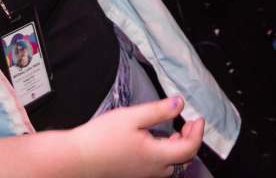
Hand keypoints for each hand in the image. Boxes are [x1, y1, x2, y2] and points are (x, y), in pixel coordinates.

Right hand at [68, 96, 203, 176]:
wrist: (78, 159)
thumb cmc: (101, 137)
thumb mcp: (132, 116)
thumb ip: (159, 111)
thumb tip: (180, 104)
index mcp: (156, 156)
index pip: (189, 148)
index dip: (198, 133)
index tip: (198, 118)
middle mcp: (153, 171)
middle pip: (183, 159)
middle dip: (190, 140)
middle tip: (189, 123)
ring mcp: (143, 176)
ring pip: (172, 166)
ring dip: (178, 149)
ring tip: (175, 132)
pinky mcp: (134, 175)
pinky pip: (159, 168)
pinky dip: (165, 155)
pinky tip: (156, 143)